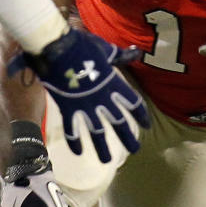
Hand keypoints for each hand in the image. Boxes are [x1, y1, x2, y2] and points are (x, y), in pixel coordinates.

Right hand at [28, 28, 149, 162]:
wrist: (58, 48)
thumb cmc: (82, 45)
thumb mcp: (106, 49)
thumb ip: (120, 55)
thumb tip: (136, 52)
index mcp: (114, 84)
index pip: (133, 103)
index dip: (141, 115)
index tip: (147, 126)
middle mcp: (102, 99)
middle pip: (119, 123)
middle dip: (127, 138)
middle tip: (135, 150)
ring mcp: (85, 106)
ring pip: (96, 132)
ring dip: (102, 147)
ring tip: (107, 161)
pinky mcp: (67, 108)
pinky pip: (72, 129)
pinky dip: (75, 142)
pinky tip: (78, 153)